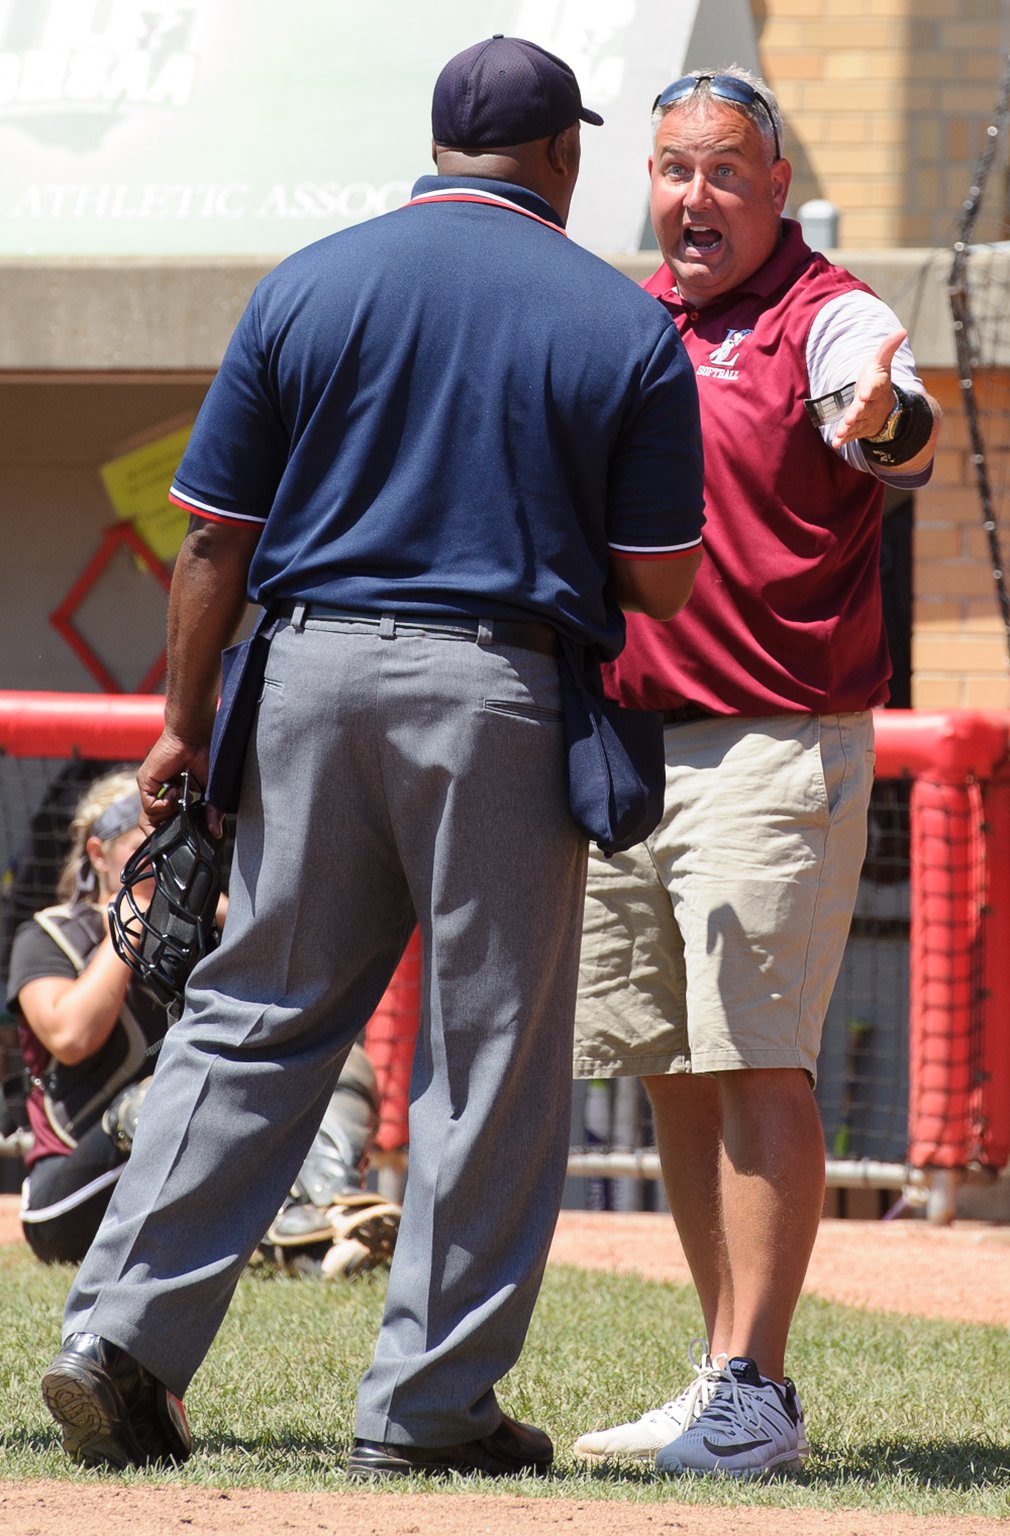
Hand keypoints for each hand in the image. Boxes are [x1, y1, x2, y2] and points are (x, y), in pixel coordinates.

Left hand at [137, 731, 211, 831]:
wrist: (193, 736)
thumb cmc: (204, 755)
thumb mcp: (210, 791)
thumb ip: (211, 812)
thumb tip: (217, 832)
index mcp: (175, 794)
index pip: (166, 820)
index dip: (171, 830)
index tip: (184, 832)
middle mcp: (160, 792)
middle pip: (153, 823)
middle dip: (164, 830)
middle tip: (179, 823)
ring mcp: (151, 787)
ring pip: (150, 818)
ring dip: (168, 813)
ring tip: (181, 796)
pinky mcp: (146, 781)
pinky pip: (149, 806)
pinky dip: (164, 804)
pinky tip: (176, 789)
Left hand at [830, 329, 906, 447]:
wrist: (884, 406)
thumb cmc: (878, 380)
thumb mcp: (882, 363)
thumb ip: (887, 348)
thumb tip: (902, 331)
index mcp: (878, 387)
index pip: (876, 388)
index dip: (870, 391)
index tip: (864, 394)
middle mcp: (873, 404)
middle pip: (865, 409)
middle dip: (857, 413)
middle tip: (850, 418)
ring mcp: (866, 418)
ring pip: (857, 424)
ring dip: (848, 428)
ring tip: (841, 432)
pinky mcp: (858, 428)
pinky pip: (851, 435)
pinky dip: (843, 439)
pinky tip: (835, 442)